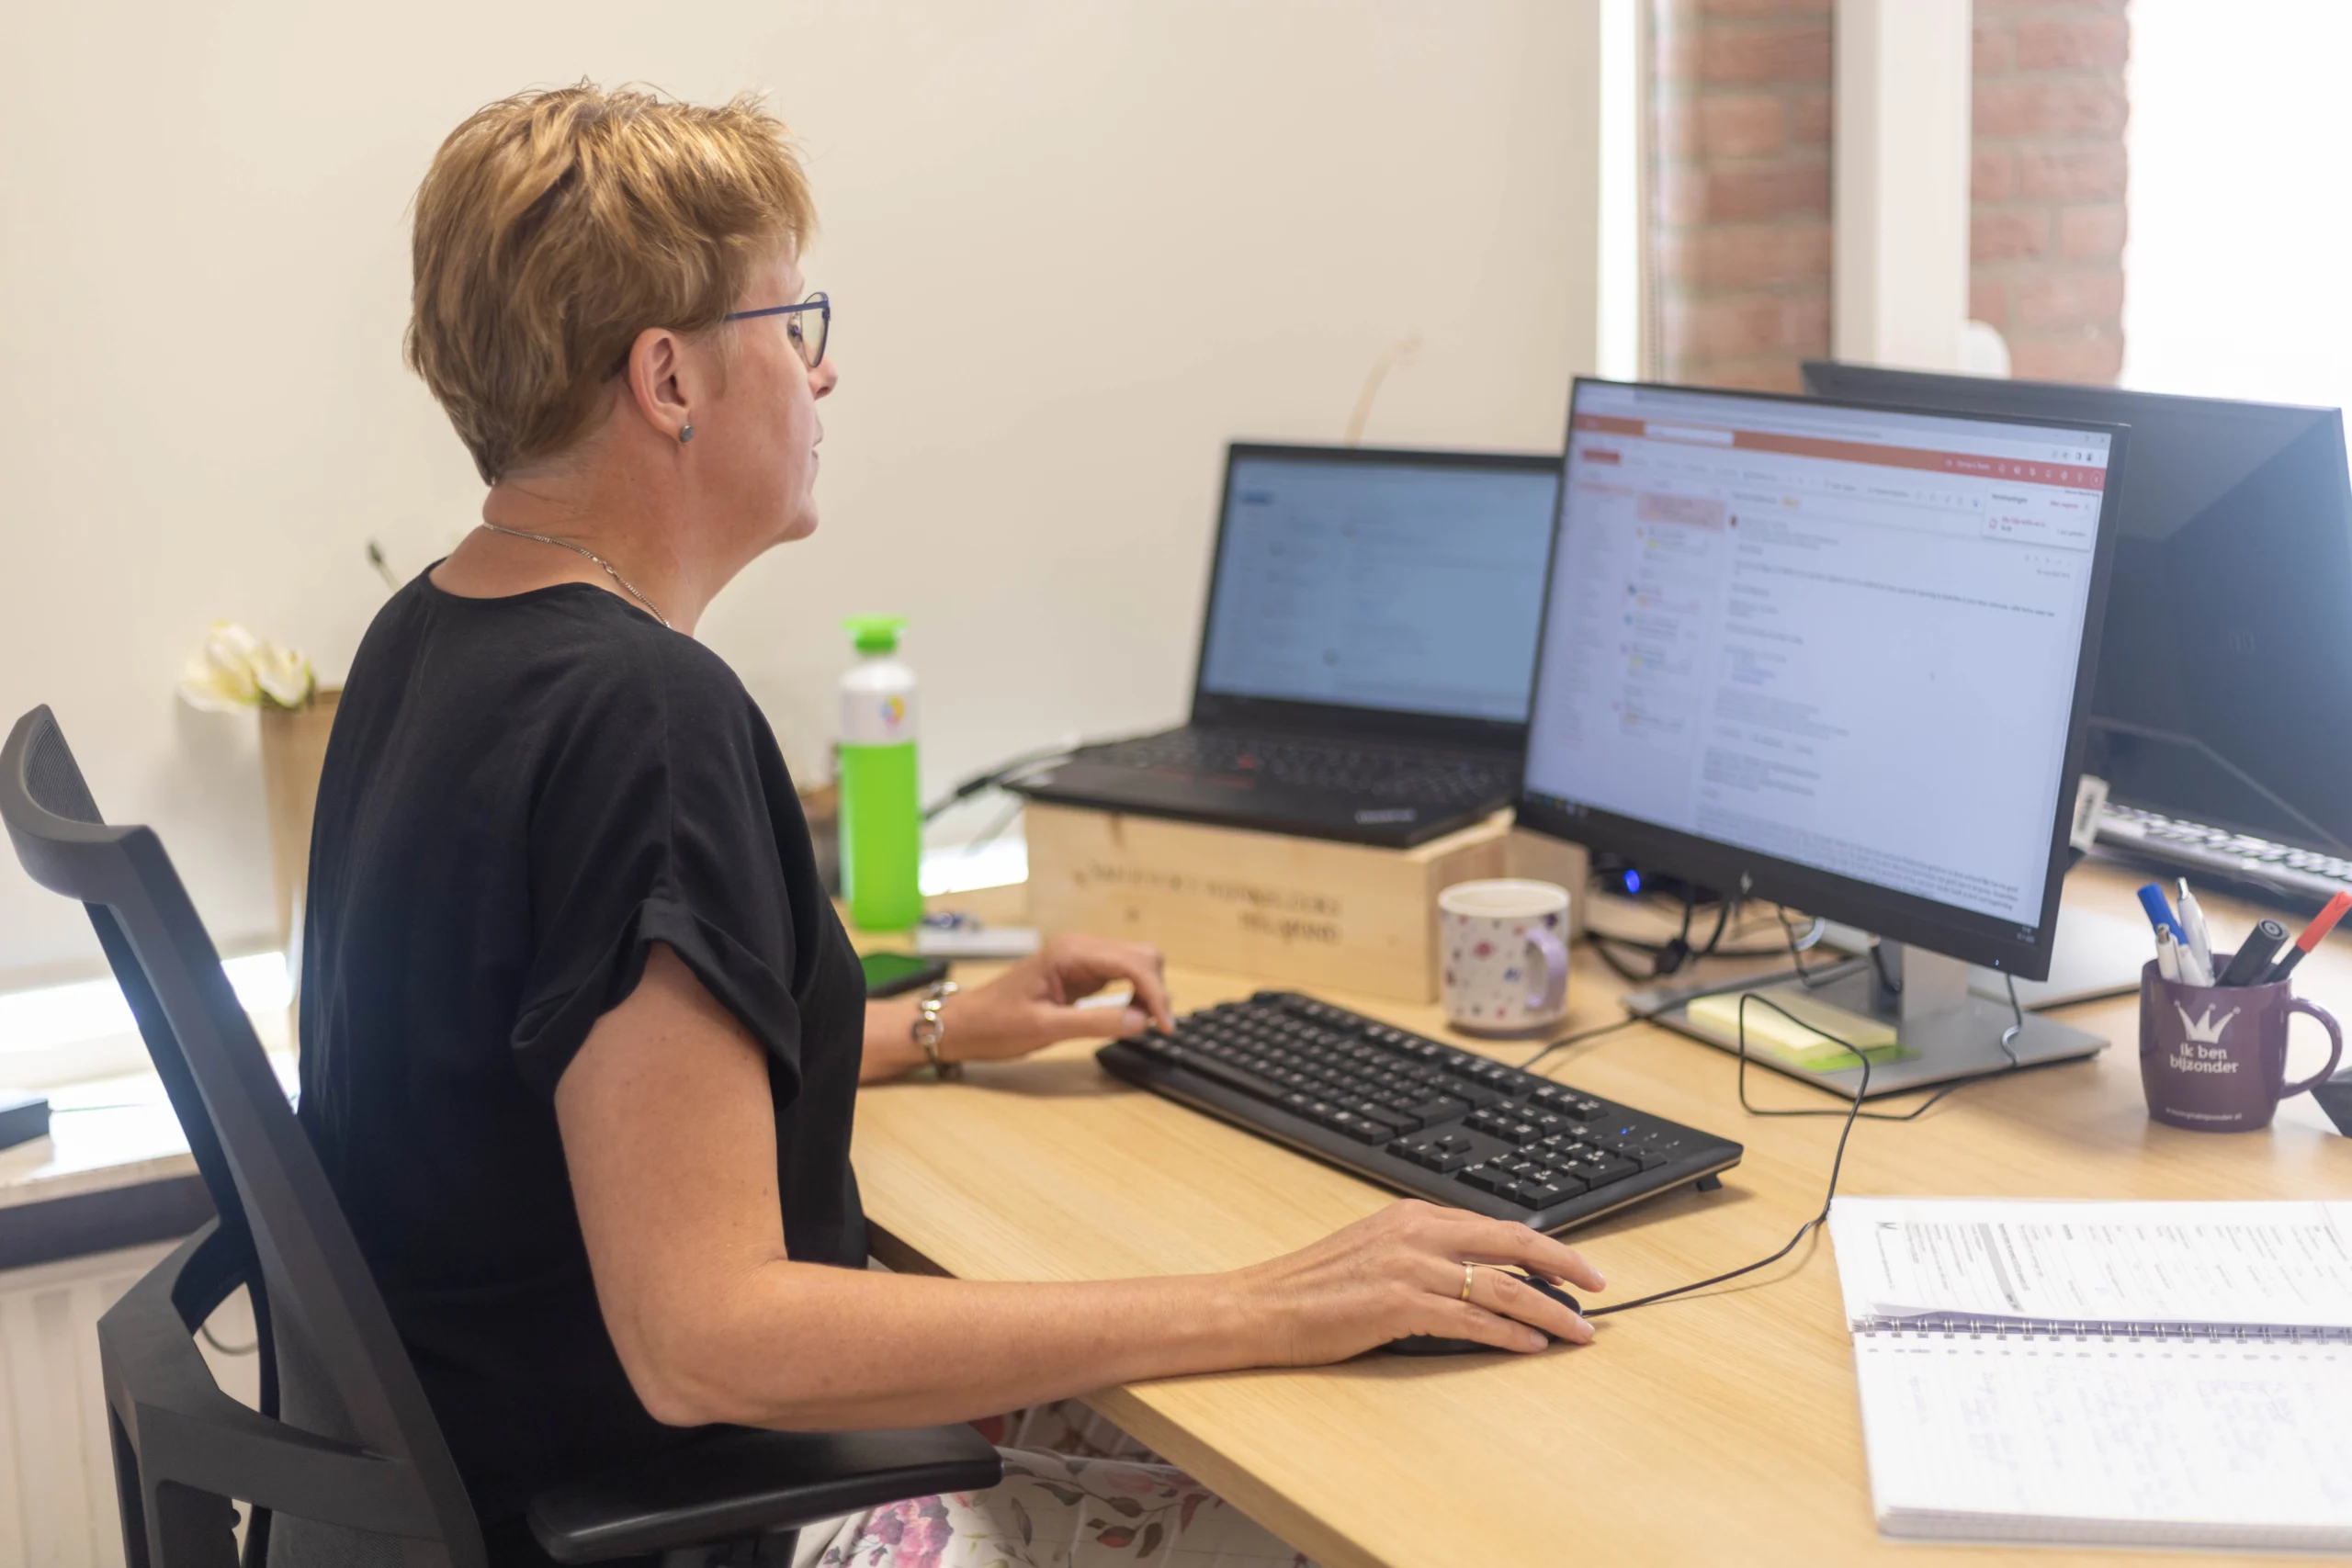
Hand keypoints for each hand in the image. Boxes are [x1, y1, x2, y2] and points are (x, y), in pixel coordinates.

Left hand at [939, 934, 1176, 1063]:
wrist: (965, 1024)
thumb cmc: (996, 1024)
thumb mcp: (1046, 1028)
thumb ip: (1096, 1022)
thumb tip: (1141, 1021)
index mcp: (1070, 953)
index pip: (1133, 964)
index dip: (1156, 995)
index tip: (1165, 1027)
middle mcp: (1079, 948)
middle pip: (1142, 956)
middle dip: (1157, 989)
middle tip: (1157, 1028)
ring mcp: (1080, 958)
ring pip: (1136, 963)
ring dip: (1148, 991)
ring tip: (1143, 1024)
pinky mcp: (1080, 972)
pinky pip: (1120, 975)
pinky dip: (1134, 993)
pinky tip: (1129, 1015)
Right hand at [1233, 1199, 1604, 1360]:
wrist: (1259, 1307)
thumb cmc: (1312, 1288)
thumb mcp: (1373, 1251)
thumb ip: (1423, 1254)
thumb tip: (1477, 1276)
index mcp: (1412, 1214)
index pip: (1495, 1224)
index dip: (1543, 1246)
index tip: (1573, 1265)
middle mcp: (1416, 1232)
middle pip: (1511, 1243)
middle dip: (1564, 1266)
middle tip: (1599, 1288)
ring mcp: (1408, 1266)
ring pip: (1501, 1285)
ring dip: (1549, 1310)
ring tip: (1579, 1330)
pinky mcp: (1397, 1305)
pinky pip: (1470, 1321)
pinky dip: (1509, 1334)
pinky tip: (1532, 1345)